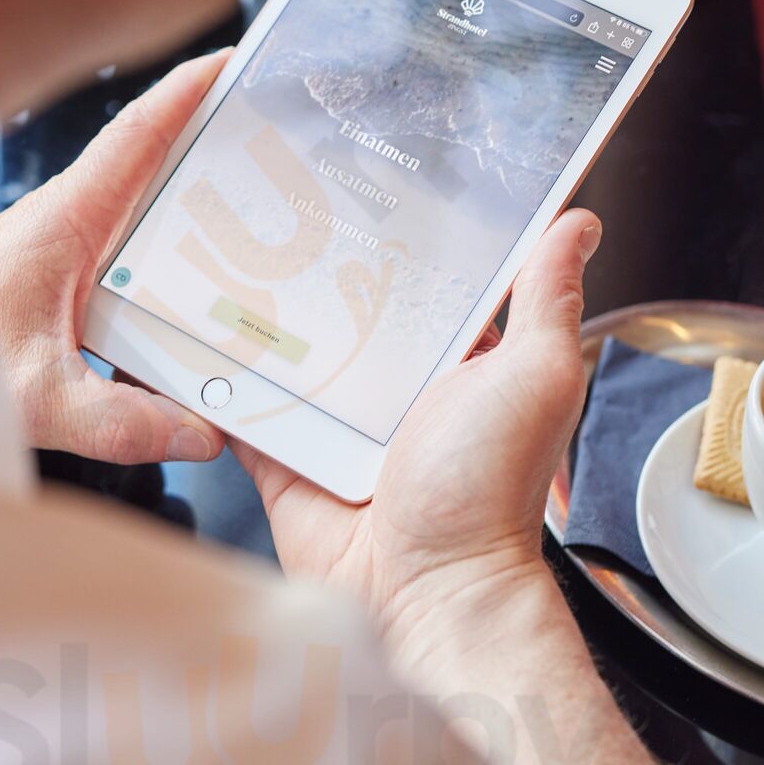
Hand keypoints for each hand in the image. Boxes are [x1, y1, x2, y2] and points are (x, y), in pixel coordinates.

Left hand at [0, 51, 229, 464]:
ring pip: (136, 205)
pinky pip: (121, 246)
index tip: (236, 60)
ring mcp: (57, 245)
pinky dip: (162, 247)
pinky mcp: (51, 276)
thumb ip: (119, 421)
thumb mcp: (37, 397)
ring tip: (256, 203)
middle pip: (150, 161)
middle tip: (273, 129)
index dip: (189, 91)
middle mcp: (62, 221)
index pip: (138, 135)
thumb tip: (199, 431)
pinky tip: (192, 286)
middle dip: (210, 136)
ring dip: (189, 195)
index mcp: (64, 221)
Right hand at [236, 209, 600, 671]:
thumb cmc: (491, 492)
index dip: (400, 229)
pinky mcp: (284, 457)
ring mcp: (336, 424)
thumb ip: (547, 299)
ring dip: (253, 311)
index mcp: (457, 361)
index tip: (362, 168)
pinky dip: (212, 377)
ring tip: (209, 243)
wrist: (425, 596)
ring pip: (285, 349)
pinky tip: (183, 329)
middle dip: (311, 262)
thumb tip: (580, 222)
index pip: (425, 278)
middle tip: (267, 197)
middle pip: (344, 307)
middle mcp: (395, 388)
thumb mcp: (538, 375)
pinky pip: (239, 407)